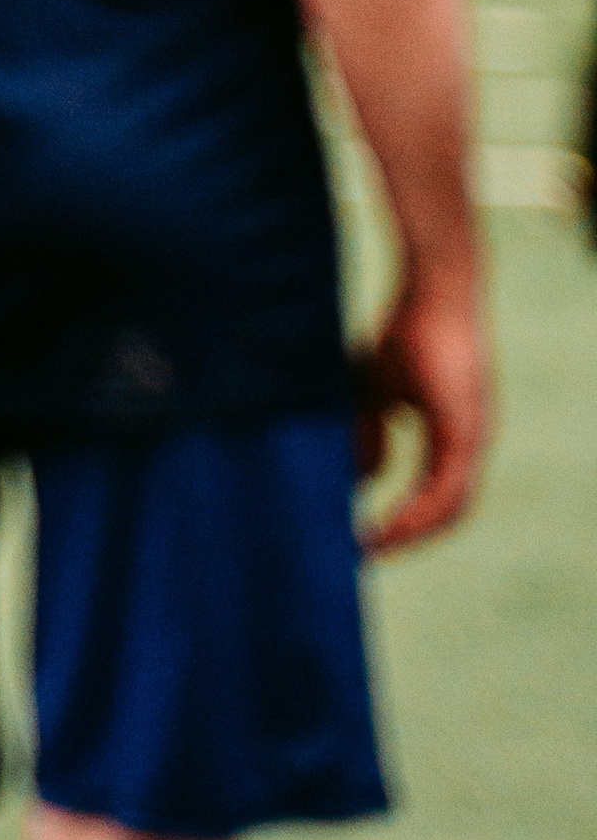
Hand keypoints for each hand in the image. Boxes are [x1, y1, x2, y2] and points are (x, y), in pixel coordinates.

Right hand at [356, 269, 490, 552]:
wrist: (434, 288)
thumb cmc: (408, 327)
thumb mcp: (377, 389)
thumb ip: (371, 430)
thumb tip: (366, 475)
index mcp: (453, 433)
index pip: (436, 492)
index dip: (405, 518)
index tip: (367, 536)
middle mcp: (471, 442)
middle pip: (446, 510)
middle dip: (406, 536)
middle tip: (366, 550)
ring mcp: (474, 438)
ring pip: (450, 508)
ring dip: (409, 532)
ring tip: (372, 545)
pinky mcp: (465, 431)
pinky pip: (446, 490)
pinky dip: (416, 514)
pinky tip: (386, 523)